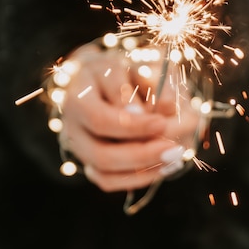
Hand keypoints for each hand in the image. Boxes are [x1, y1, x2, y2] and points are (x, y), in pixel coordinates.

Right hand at [58, 43, 200, 192]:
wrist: (98, 82)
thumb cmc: (121, 72)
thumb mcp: (134, 66)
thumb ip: (149, 83)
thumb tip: (166, 107)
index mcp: (78, 97)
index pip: (101, 120)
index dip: (133, 126)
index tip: (162, 122)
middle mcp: (72, 128)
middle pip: (101, 156)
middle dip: (142, 155)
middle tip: (174, 149)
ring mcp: (80, 149)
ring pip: (104, 174)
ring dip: (144, 170)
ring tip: (175, 158)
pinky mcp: (90, 164)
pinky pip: (109, 182)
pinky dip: (138, 178)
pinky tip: (164, 167)